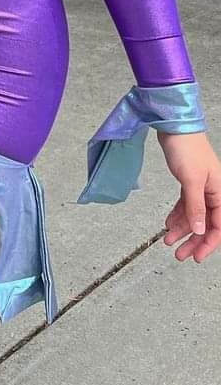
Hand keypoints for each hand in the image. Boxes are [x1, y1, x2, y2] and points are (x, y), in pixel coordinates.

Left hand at [158, 131, 220, 261]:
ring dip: (182, 229)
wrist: (175, 128)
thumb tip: (200, 230)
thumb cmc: (187, 149)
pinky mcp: (190, 184)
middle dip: (192, 240)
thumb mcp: (191, 181)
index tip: (196, 256)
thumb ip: (195, 207)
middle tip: (179, 254)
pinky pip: (186, 205)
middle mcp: (214, 193)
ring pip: (194, 216)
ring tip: (168, 241)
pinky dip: (177, 215)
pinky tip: (168, 224)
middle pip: (206, 224)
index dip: (207, 243)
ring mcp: (202, 189)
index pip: (218, 226)